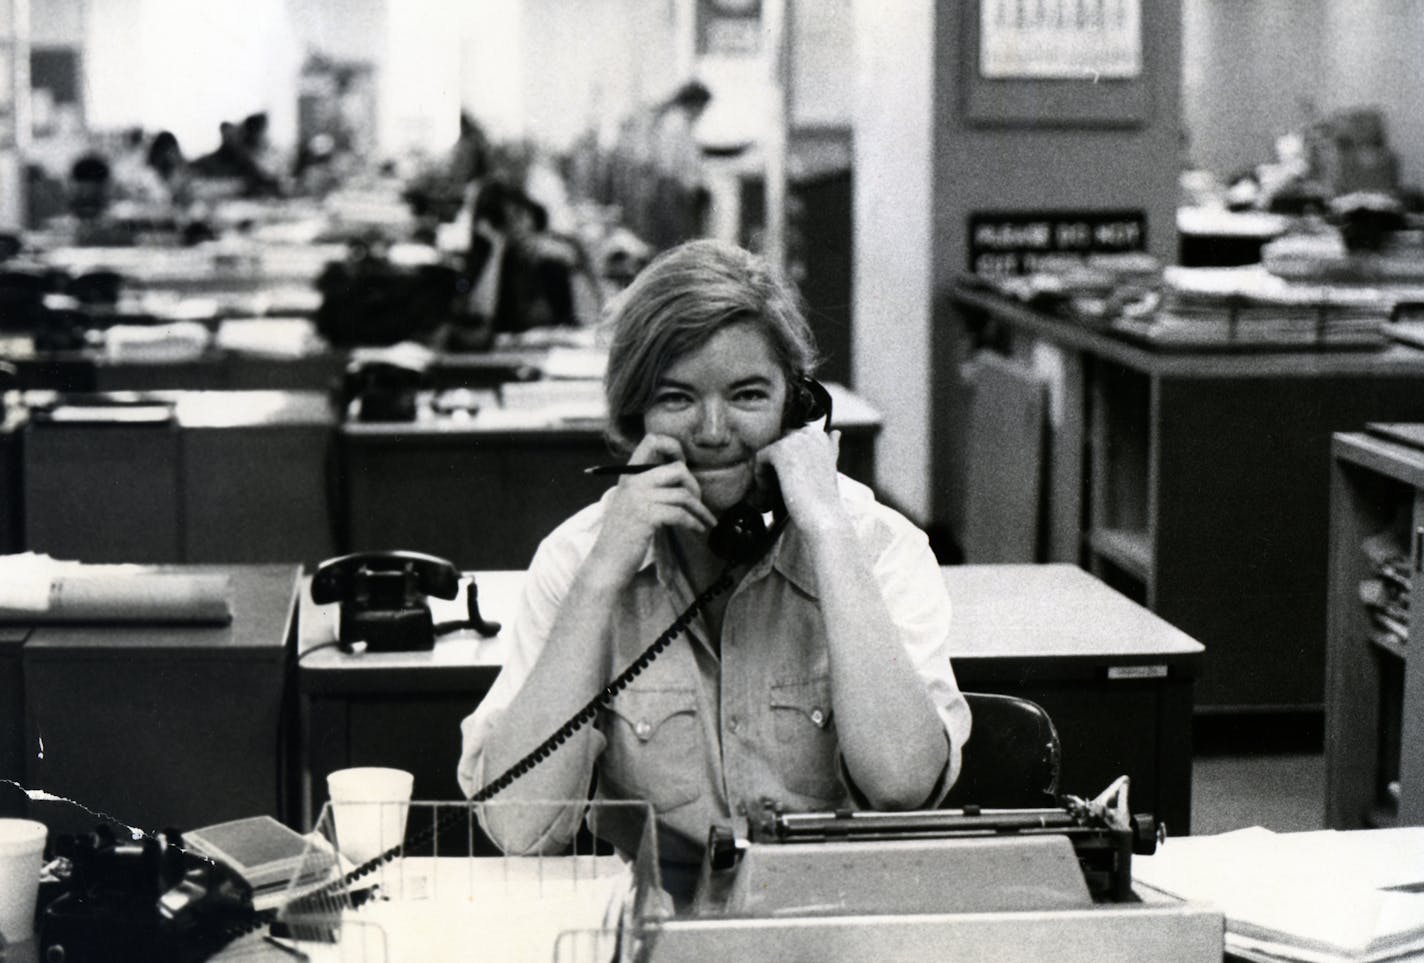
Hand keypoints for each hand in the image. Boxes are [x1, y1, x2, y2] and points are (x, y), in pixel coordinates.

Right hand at [588, 434, 717, 579]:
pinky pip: (681, 514)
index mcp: (629, 474)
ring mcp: (639, 498)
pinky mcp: (646, 517)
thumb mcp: (631, 502)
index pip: (652, 440)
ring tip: (706, 521)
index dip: (673, 447)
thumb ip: (649, 486)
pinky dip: (694, 522)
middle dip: (695, 486)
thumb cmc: (624, 535)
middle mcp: (633, 482)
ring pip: (683, 495)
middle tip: (698, 502)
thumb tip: (683, 475)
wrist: (608, 561)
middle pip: (677, 468)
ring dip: (700, 510)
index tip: (683, 464)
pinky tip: (697, 529)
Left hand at [755, 427, 845, 532]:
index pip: (789, 442)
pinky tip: (769, 492)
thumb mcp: (830, 467)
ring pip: (767, 452)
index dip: (786, 464)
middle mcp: (809, 432)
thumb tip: (835, 432)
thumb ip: (830, 448)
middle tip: (779, 489)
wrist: (823, 515)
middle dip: (775, 466)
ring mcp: (795, 439)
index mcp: (820, 435)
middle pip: (777, 446)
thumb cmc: (825, 497)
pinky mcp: (780, 450)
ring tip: (773, 492)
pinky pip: (759, 458)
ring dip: (767, 472)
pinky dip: (760, 476)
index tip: (791, 482)